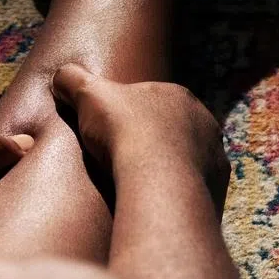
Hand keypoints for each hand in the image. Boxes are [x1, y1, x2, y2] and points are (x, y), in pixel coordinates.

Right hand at [50, 64, 229, 203]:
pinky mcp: (217, 188)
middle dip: (153, 142)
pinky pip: (195, 189)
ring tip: (138, 184)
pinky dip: (176, 193)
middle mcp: (204, 122)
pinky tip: (156, 201)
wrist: (158, 182)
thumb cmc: (125, 132)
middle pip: (173, 130)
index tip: (114, 130)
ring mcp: (214, 156)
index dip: (132, 115)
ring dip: (167, 169)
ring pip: (187, 160)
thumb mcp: (88, 95)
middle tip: (125, 158)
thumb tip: (60, 76)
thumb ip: (72, 79)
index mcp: (178, 96)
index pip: (154, 100)